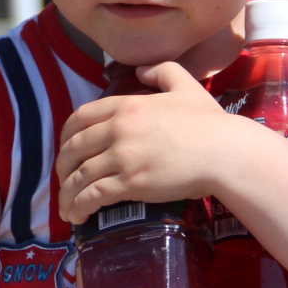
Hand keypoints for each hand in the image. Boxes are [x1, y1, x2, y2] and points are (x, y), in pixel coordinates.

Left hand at [56, 62, 257, 224]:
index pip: (80, 118)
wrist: (225, 152)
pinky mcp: (131, 182)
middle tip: (64, 180)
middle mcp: (119, 128)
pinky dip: (79, 207)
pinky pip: (93, 195)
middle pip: (73, 148)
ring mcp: (123, 156)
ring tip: (66, 207)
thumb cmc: (209, 122)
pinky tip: (77, 216)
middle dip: (62, 168)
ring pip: (79, 176)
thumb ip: (162, 70)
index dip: (66, 137)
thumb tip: (140, 70)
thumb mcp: (185, 85)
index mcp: (127, 105)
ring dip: (67, 194)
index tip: (66, 150)